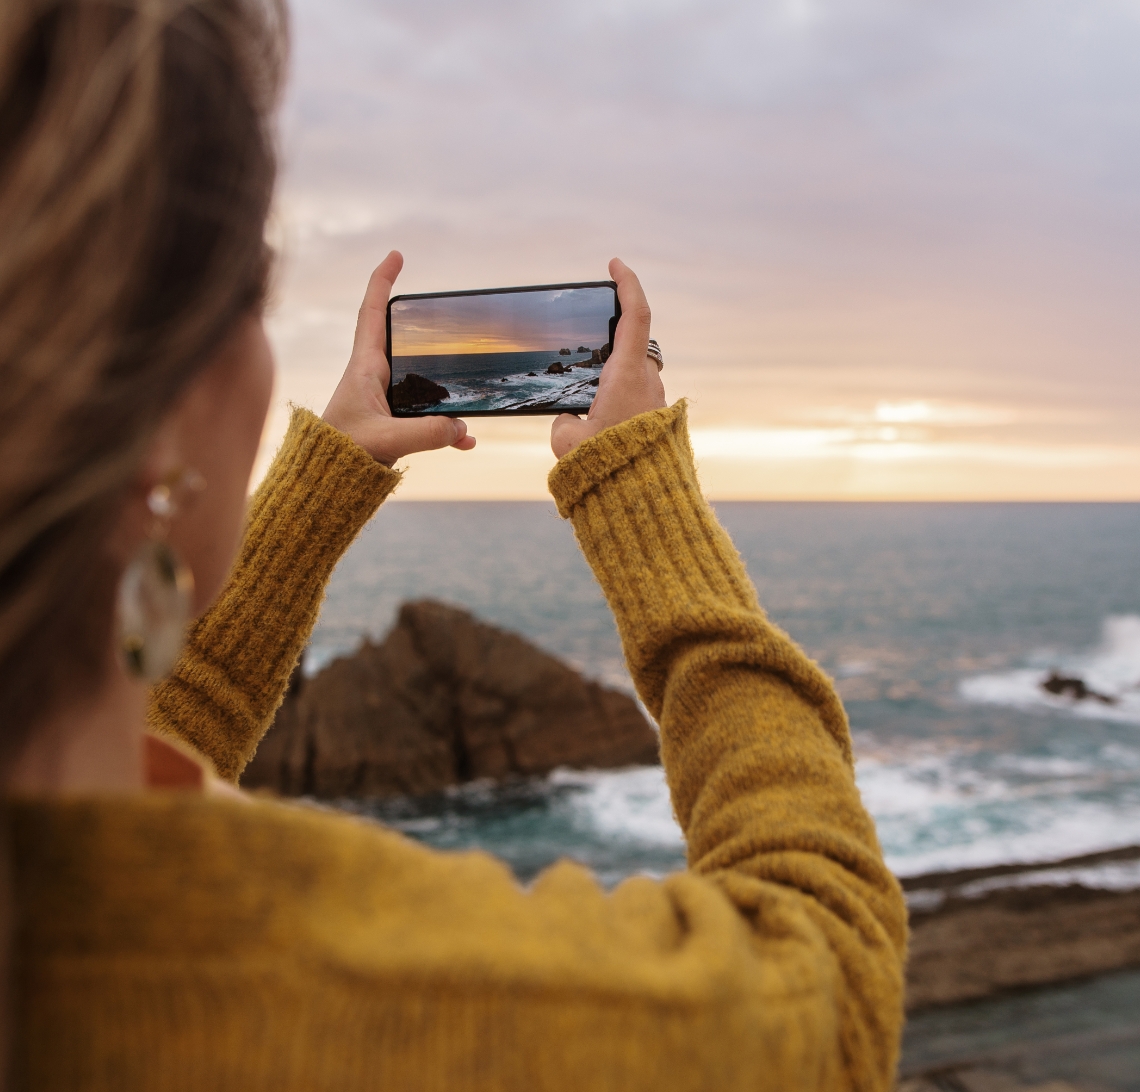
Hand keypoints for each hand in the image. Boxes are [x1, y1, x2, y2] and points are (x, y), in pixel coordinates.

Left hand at [323, 250, 475, 465]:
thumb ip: (427, 433)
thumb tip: (462, 428)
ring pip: (418, 380)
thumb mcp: (387, 441)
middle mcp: (372, 379)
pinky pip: (425, 418)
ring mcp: (381, 401)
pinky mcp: (389, 425)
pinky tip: (465, 441)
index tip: (395, 256)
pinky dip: (445, 428)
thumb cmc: (340, 457)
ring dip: (443, 384)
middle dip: (418, 323)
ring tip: (468, 389)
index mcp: (364, 369)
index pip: (371, 314)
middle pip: (397, 338)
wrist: (323, 485)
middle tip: (437, 309)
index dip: (381, 281)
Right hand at [550, 258, 665, 458]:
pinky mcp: (657, 424)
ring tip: (585, 410)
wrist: (641, 501)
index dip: (628, 283)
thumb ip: (564, 423)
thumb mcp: (567, 441)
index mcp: (628, 375)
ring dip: (610, 385)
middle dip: (610, 346)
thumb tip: (570, 423)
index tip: (616, 264)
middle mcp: (648, 383)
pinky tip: (597, 430)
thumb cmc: (605, 466)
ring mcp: (656, 403)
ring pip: (633, 378)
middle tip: (584, 354)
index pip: (636, 315)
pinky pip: (635, 404)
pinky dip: (617, 408)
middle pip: (633, 347)